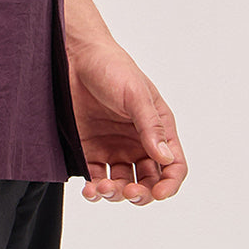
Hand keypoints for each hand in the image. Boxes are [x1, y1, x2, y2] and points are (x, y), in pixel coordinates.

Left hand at [66, 38, 187, 204]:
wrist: (75, 55)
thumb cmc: (111, 66)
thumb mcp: (135, 94)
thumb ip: (150, 126)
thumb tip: (165, 159)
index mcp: (157, 128)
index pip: (173, 165)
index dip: (169, 183)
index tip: (158, 193)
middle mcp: (138, 142)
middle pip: (148, 181)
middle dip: (141, 193)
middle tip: (128, 191)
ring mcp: (114, 147)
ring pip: (122, 185)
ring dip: (116, 194)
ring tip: (102, 188)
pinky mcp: (90, 149)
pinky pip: (96, 177)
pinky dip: (95, 189)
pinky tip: (90, 188)